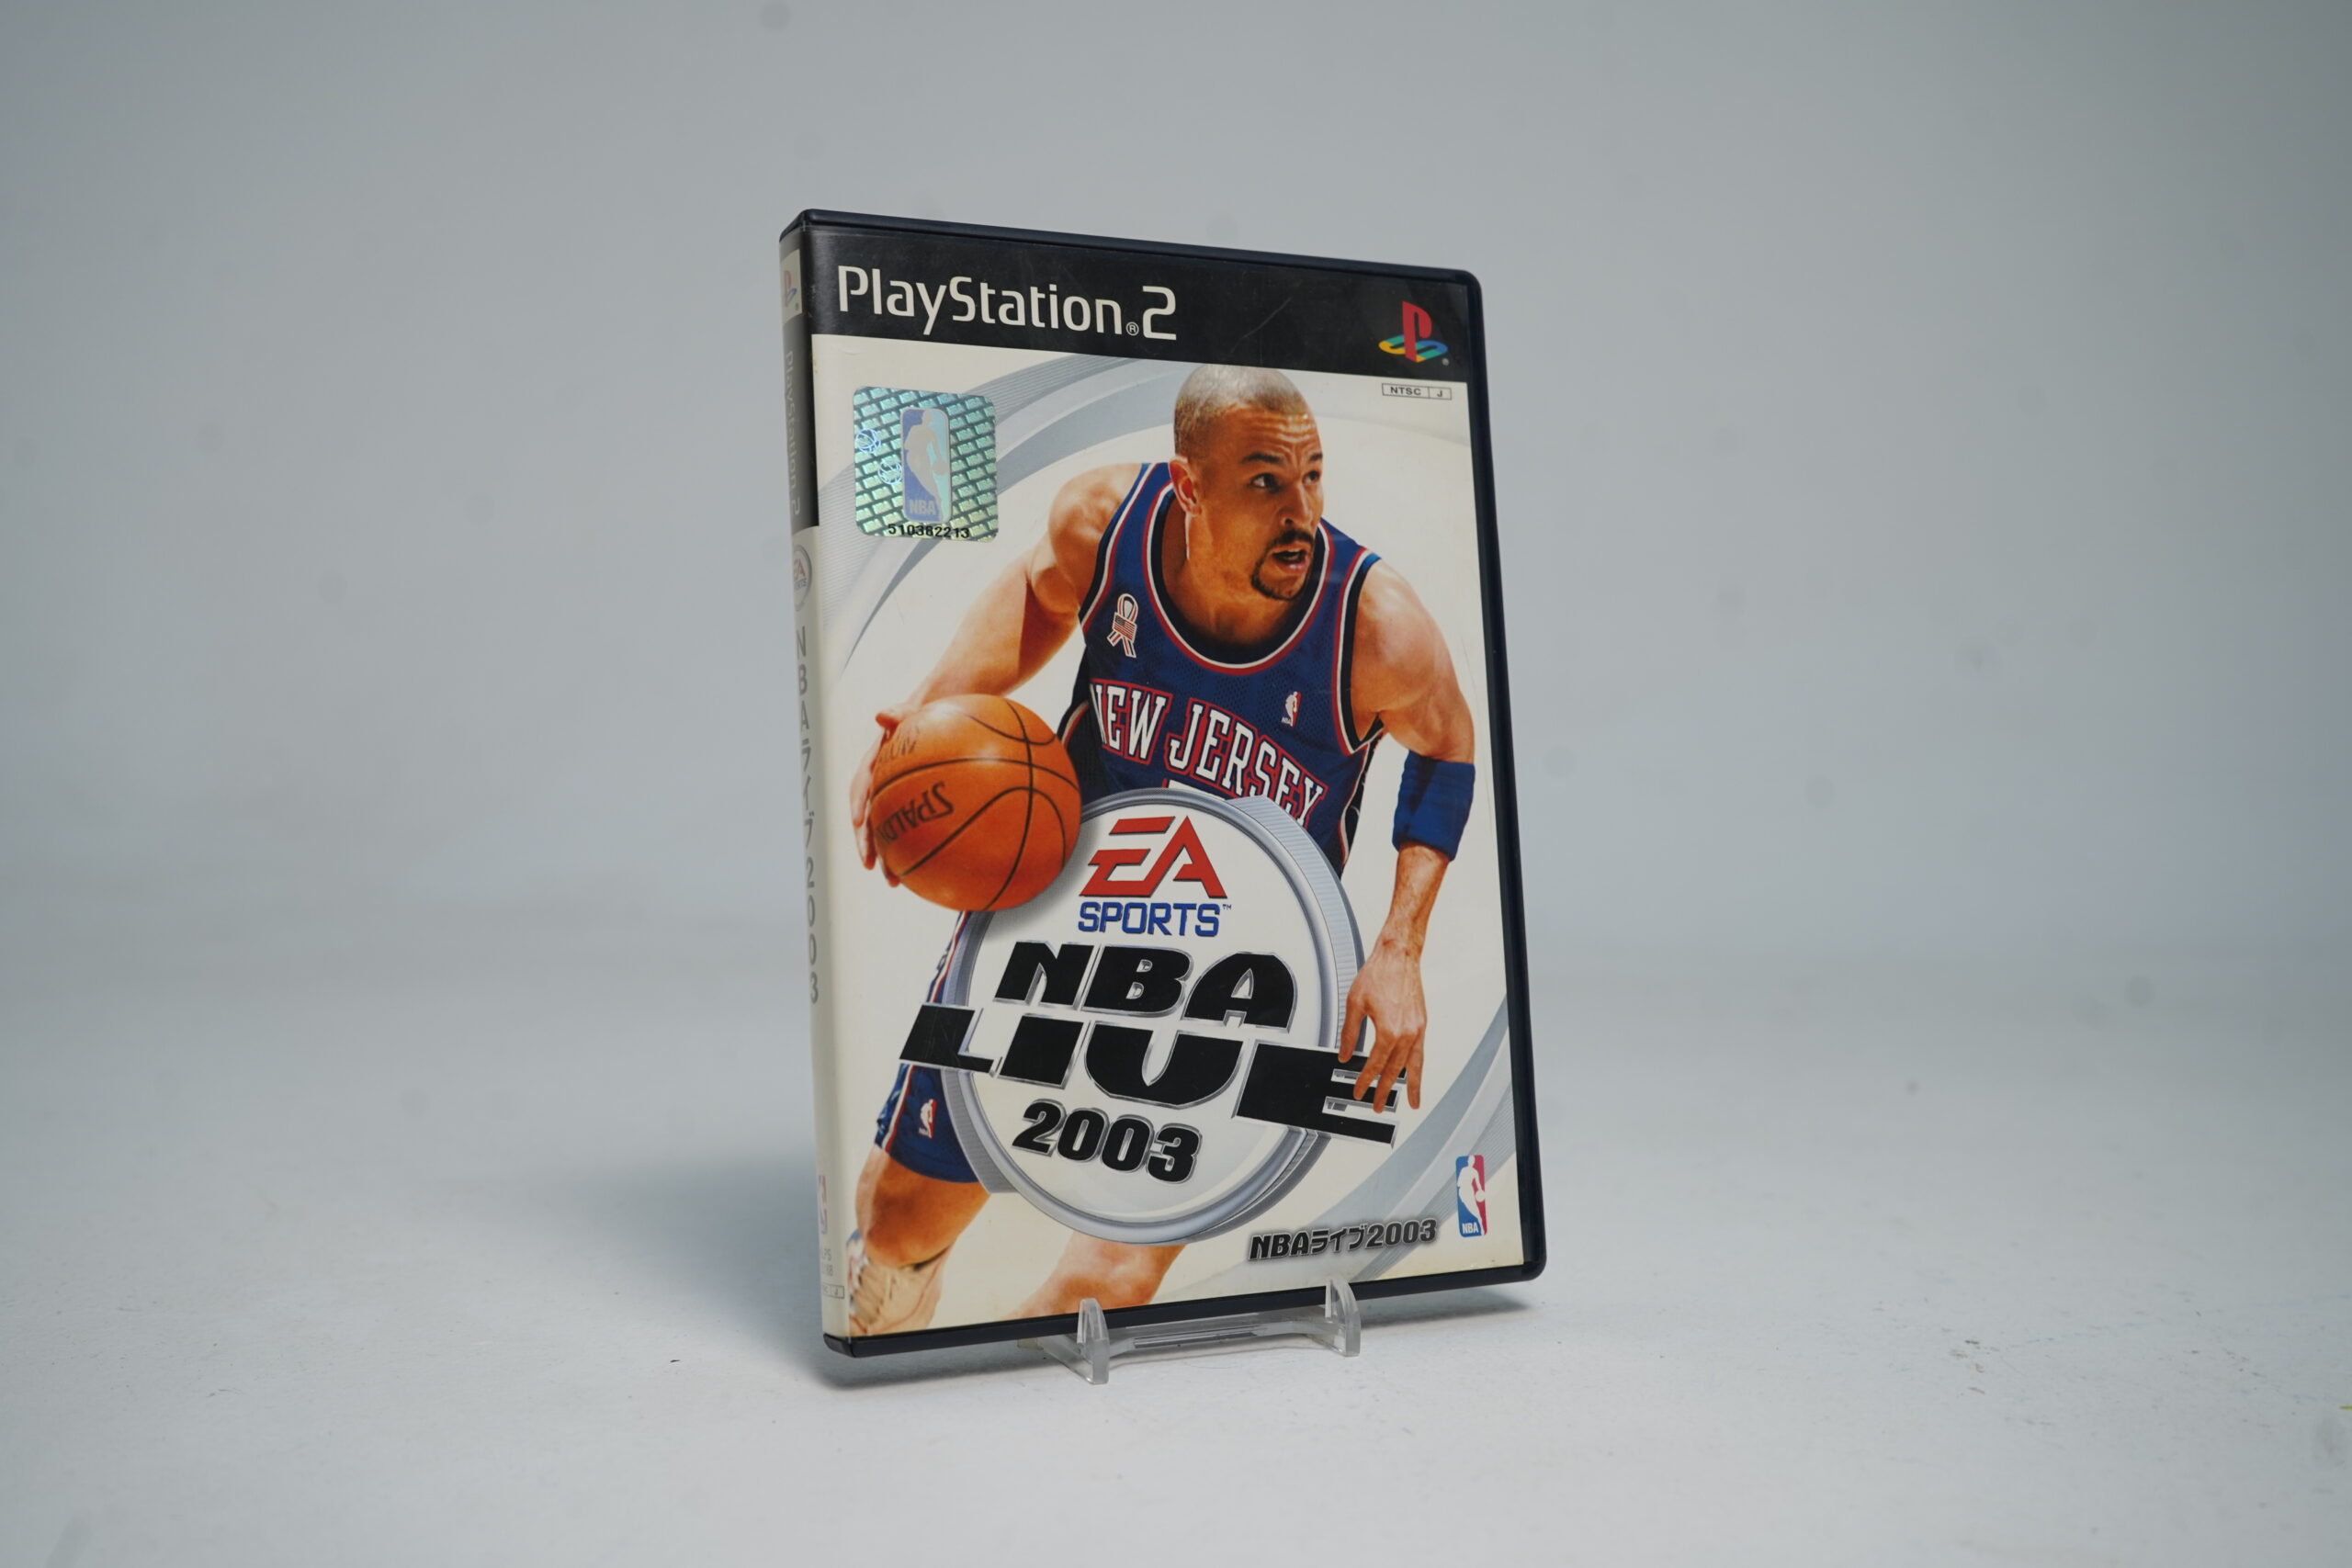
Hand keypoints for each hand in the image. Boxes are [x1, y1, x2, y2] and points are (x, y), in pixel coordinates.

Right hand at [847, 702, 917, 881]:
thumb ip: (898, 712)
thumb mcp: (912, 710)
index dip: (858, 806)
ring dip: (890, 858)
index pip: (861, 787)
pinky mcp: (915, 807)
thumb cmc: (924, 713)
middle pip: (872, 820)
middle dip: (870, 846)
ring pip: (890, 832)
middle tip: (873, 867)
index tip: (859, 824)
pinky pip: (914, 831)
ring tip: (896, 882)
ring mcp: (898, 798)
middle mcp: (882, 786)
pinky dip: (918, 850)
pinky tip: (932, 870)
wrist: (940, 717)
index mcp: (875, 765)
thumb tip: (882, 714)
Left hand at [1338, 937, 1425, 1111]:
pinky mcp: (1422, 1023)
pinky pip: (1421, 1051)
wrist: (1398, 956)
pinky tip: (1415, 1073)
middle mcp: (1407, 1033)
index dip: (1365, 1081)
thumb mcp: (1354, 1004)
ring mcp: (1417, 1029)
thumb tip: (1345, 1053)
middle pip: (1395, 1070)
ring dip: (1413, 1085)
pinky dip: (1419, 1066)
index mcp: (1389, 1031)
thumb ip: (1349, 1033)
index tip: (1359, 1091)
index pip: (1374, 1065)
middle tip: (1379, 1105)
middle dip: (1386, 1090)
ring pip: (1415, 1065)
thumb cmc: (1379, 974)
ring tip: (1413, 1102)